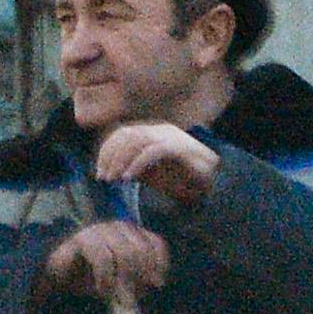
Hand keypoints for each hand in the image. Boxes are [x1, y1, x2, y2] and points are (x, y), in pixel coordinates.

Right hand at [37, 220, 171, 303]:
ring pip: (125, 253)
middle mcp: (119, 227)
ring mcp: (101, 230)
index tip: (157, 284)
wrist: (58, 276)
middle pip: (141, 250)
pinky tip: (103, 291)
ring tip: (120, 299)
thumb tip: (155, 285)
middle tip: (133, 298)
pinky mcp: (83, 238)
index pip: (155, 243)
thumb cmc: (92, 277)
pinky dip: (106, 278)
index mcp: (132, 234)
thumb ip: (138, 279)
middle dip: (140, 277)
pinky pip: (103, 258)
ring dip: (125, 280)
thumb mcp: (121, 280)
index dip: (160, 264)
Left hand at [93, 120, 221, 207]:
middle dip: (110, 156)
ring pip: (137, 140)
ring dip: (121, 160)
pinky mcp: (180, 147)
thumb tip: (109, 170)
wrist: (213, 183)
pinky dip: (138, 164)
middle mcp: (160, 130)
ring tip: (114, 179)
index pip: (122, 134)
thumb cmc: (181, 179)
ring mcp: (171, 136)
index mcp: (153, 132)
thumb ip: (132, 167)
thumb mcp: (151, 173)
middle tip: (103, 178)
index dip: (106, 152)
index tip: (99, 172)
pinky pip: (153, 151)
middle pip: (126, 135)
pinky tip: (130, 178)